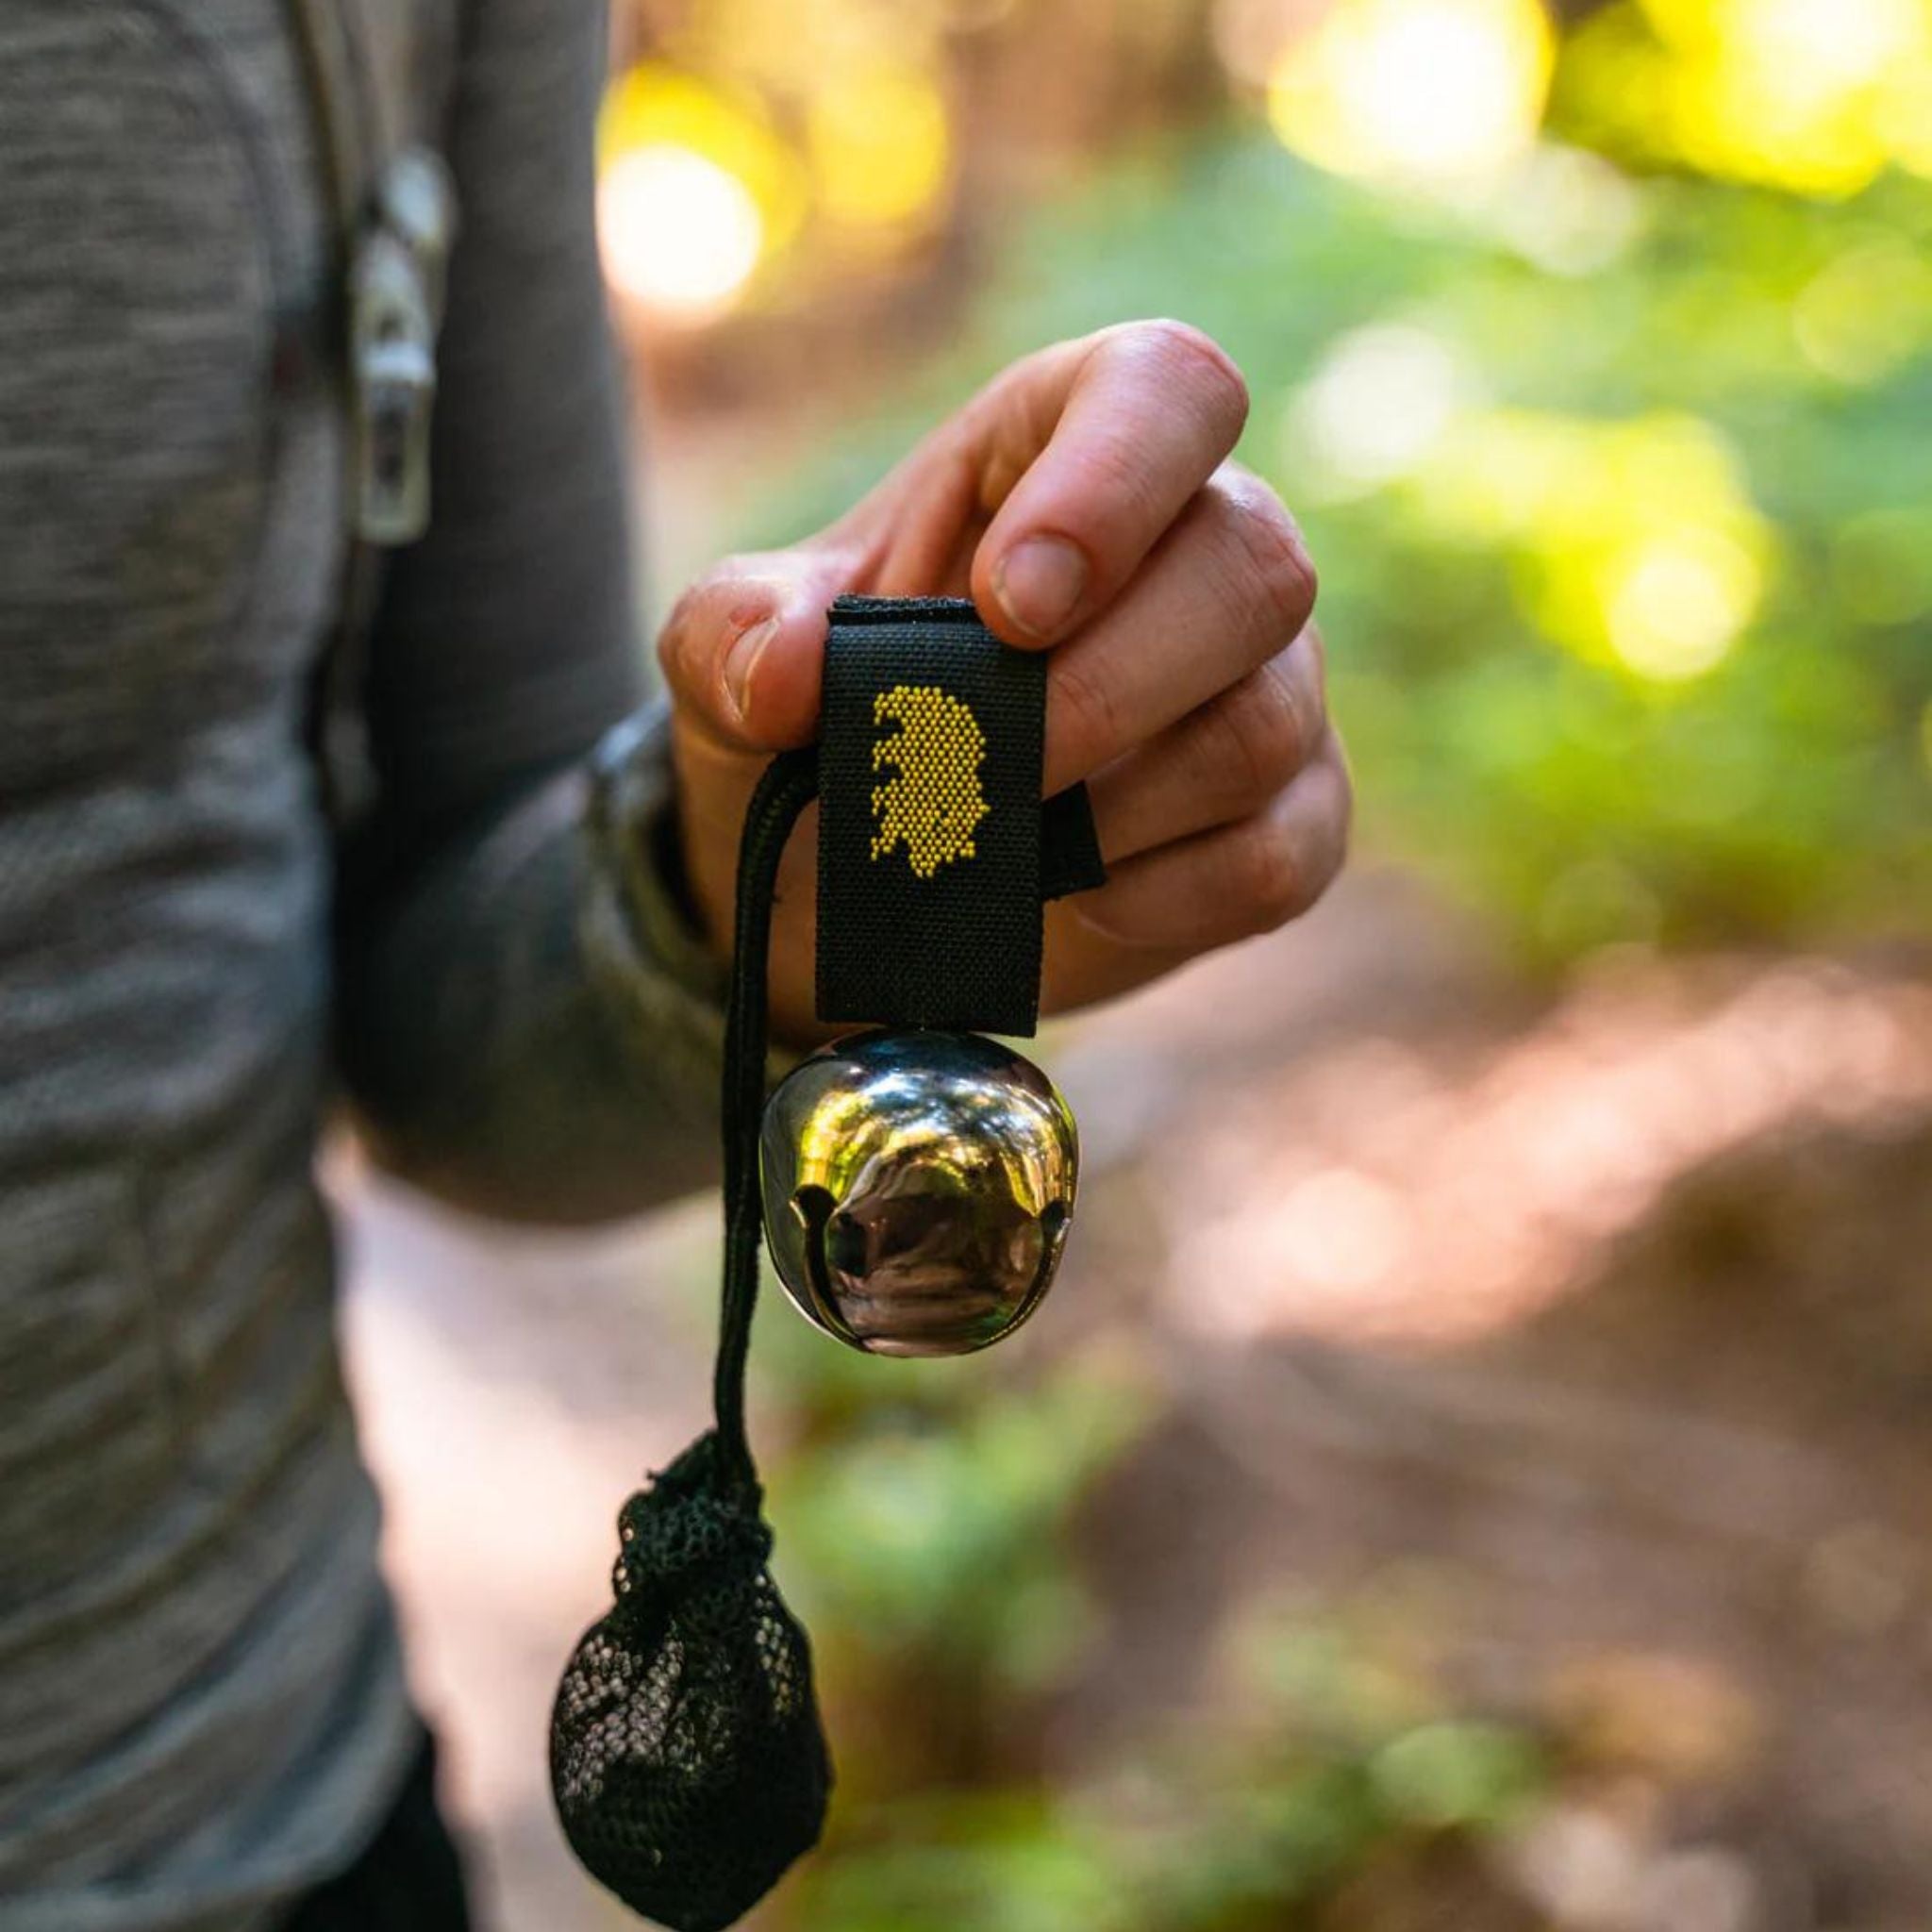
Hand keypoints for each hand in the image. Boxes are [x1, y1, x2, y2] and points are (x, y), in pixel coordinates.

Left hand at [656, 319, 1351, 1041]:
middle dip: (1103, 687)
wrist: (853, 875)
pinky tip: (1073, 897)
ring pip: (1263, 725)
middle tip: (979, 769)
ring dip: (1115, 808)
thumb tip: (783, 674)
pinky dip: (1157, 897)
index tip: (1007, 605)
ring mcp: (1265, 685)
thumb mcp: (730, 660)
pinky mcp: (1287, 818)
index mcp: (1071, 445)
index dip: (1111, 486)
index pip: (1171, 389)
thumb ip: (735, 637)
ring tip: (997, 837)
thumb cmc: (815, 715)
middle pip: (1255, 568)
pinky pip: (1270, 858)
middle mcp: (1202, 545)